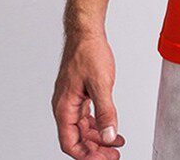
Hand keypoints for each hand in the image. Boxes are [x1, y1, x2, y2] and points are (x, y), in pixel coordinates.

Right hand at [52, 30, 126, 157]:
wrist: (86, 32)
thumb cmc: (88, 52)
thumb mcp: (101, 84)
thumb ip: (106, 112)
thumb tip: (109, 136)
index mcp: (64, 107)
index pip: (70, 143)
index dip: (86, 156)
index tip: (103, 159)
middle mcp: (65, 106)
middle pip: (77, 139)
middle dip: (95, 150)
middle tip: (112, 155)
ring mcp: (72, 100)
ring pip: (83, 129)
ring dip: (98, 138)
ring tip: (115, 145)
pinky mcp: (80, 94)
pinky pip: (87, 116)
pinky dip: (99, 124)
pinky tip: (111, 128)